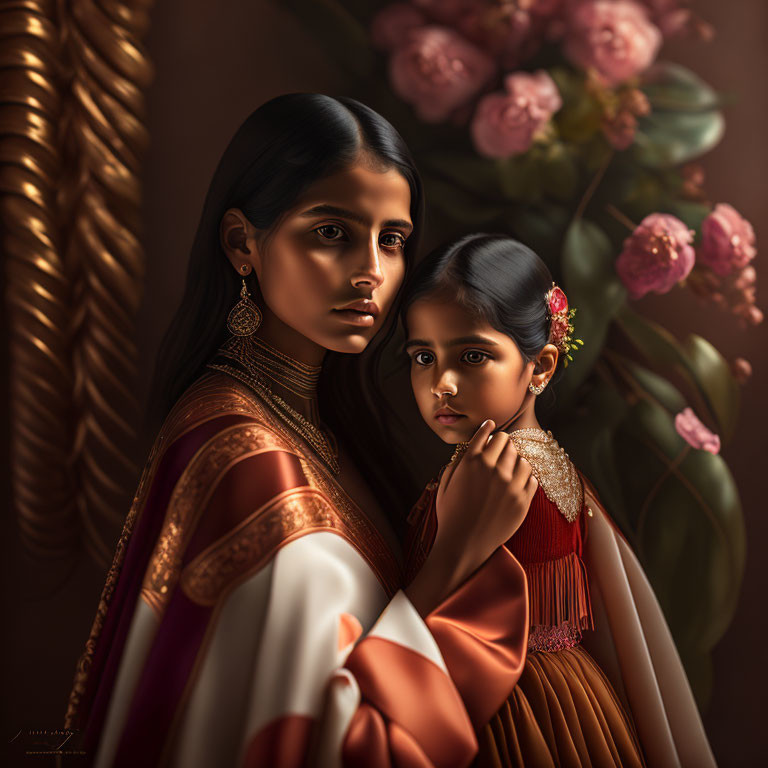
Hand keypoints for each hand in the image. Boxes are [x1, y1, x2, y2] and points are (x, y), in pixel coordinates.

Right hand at [406, 420, 537, 615]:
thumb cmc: (450, 514)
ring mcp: (509, 485)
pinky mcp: (522, 501)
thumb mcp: (445, 483)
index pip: (487, 433)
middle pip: (506, 441)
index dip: (488, 429)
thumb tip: (471, 447)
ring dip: (515, 461)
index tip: (491, 426)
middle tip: (500, 452)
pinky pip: (532, 478)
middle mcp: (492, 469)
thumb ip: (458, 462)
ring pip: (522, 458)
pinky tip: (516, 484)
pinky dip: (525, 479)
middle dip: (502, 444)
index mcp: (471, 462)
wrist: (463, 545)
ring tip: (509, 470)